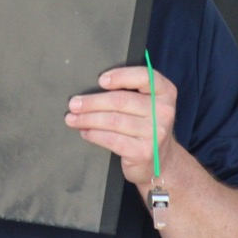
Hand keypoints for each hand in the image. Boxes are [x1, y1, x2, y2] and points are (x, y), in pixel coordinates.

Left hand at [64, 65, 176, 187]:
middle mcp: (164, 111)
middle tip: (73, 104)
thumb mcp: (147, 104)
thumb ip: (130, 91)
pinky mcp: (144, 152)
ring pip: (113, 121)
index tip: (100, 81)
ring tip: (72, 119)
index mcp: (165, 92)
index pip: (144, 76)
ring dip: (88, 119)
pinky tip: (85, 132)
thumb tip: (91, 88)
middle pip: (121, 100)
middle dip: (92, 102)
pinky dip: (94, 135)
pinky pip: (112, 139)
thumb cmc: (146, 126)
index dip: (120, 76)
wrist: (162, 161)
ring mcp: (156, 133)